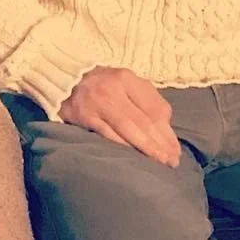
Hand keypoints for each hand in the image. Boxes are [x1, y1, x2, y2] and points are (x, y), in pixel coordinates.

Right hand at [60, 67, 180, 167]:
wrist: (64, 78)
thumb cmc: (102, 84)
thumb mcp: (125, 83)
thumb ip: (146, 100)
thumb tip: (166, 129)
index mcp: (127, 78)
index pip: (155, 108)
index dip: (168, 132)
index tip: (176, 149)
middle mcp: (113, 88)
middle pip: (144, 121)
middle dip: (160, 144)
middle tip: (172, 161)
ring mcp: (97, 101)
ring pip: (128, 129)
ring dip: (146, 148)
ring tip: (159, 162)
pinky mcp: (83, 115)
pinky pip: (107, 134)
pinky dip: (123, 146)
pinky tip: (134, 157)